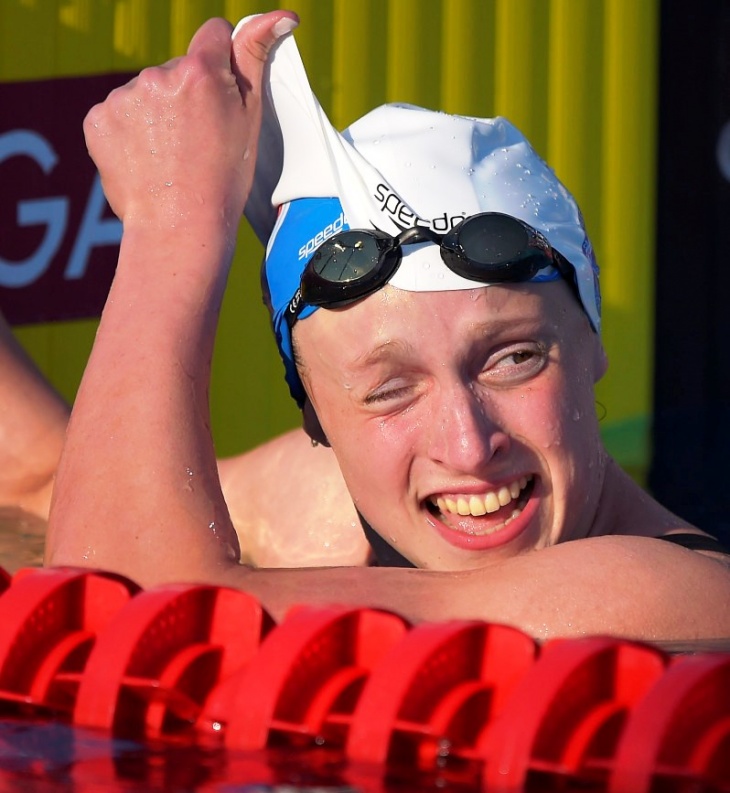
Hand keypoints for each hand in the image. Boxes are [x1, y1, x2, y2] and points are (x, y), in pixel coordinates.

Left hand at [83, 12, 297, 232]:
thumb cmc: (224, 179)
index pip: (213, 35)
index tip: (220, 96)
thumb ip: (257, 58)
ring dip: (156, 115)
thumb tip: (283, 16)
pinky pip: (117, 114)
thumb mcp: (251, 119)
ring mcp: (123, 97)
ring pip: (145, 93)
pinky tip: (145, 160)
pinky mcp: (98, 119)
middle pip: (176, 69)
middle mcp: (158, 75)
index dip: (220, 64)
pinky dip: (129, 132)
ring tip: (170, 156)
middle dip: (186, 96)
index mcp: (200, 71)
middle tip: (197, 143)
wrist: (180, 227)